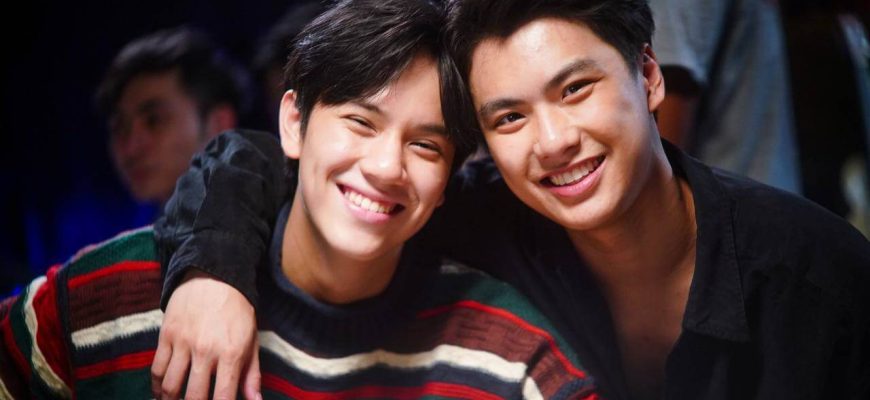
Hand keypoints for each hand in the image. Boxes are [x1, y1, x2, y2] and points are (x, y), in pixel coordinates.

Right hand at [151, 270, 260, 399]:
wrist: (213, 276)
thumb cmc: (237, 311)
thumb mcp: (251, 340)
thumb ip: (252, 374)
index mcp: (231, 353)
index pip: (223, 397)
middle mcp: (206, 350)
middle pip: (194, 396)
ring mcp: (183, 343)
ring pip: (171, 386)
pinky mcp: (166, 335)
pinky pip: (157, 369)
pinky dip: (157, 386)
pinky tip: (161, 394)